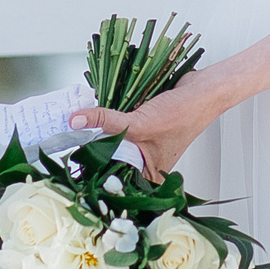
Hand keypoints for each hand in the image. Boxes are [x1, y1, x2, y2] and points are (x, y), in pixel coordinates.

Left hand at [71, 73, 228, 183]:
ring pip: (112, 139)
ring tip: (75, 125)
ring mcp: (142, 142)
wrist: (203, 89)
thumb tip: (77, 121)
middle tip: (66, 140)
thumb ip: (107, 122)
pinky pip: (117, 123)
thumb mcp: (140, 123)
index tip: (68, 161)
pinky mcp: (139, 124)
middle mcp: (145, 162)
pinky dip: (107, 116)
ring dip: (98, 130)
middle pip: (109, 159)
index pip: (114, 179)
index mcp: (149, 176)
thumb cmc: (183, 114)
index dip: (93, 171)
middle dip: (92, 147)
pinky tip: (92, 111)